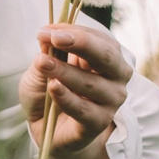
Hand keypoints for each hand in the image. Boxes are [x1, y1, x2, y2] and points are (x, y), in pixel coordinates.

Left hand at [21, 23, 130, 158]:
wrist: (48, 128)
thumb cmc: (49, 92)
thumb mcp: (42, 68)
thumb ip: (47, 53)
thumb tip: (46, 35)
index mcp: (107, 57)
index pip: (97, 38)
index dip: (74, 32)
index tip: (47, 30)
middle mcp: (116, 77)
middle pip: (107, 56)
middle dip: (81, 43)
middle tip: (54, 38)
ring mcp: (111, 101)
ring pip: (91, 83)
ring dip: (65, 71)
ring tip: (43, 63)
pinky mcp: (99, 122)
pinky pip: (84, 109)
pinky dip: (67, 98)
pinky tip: (53, 87)